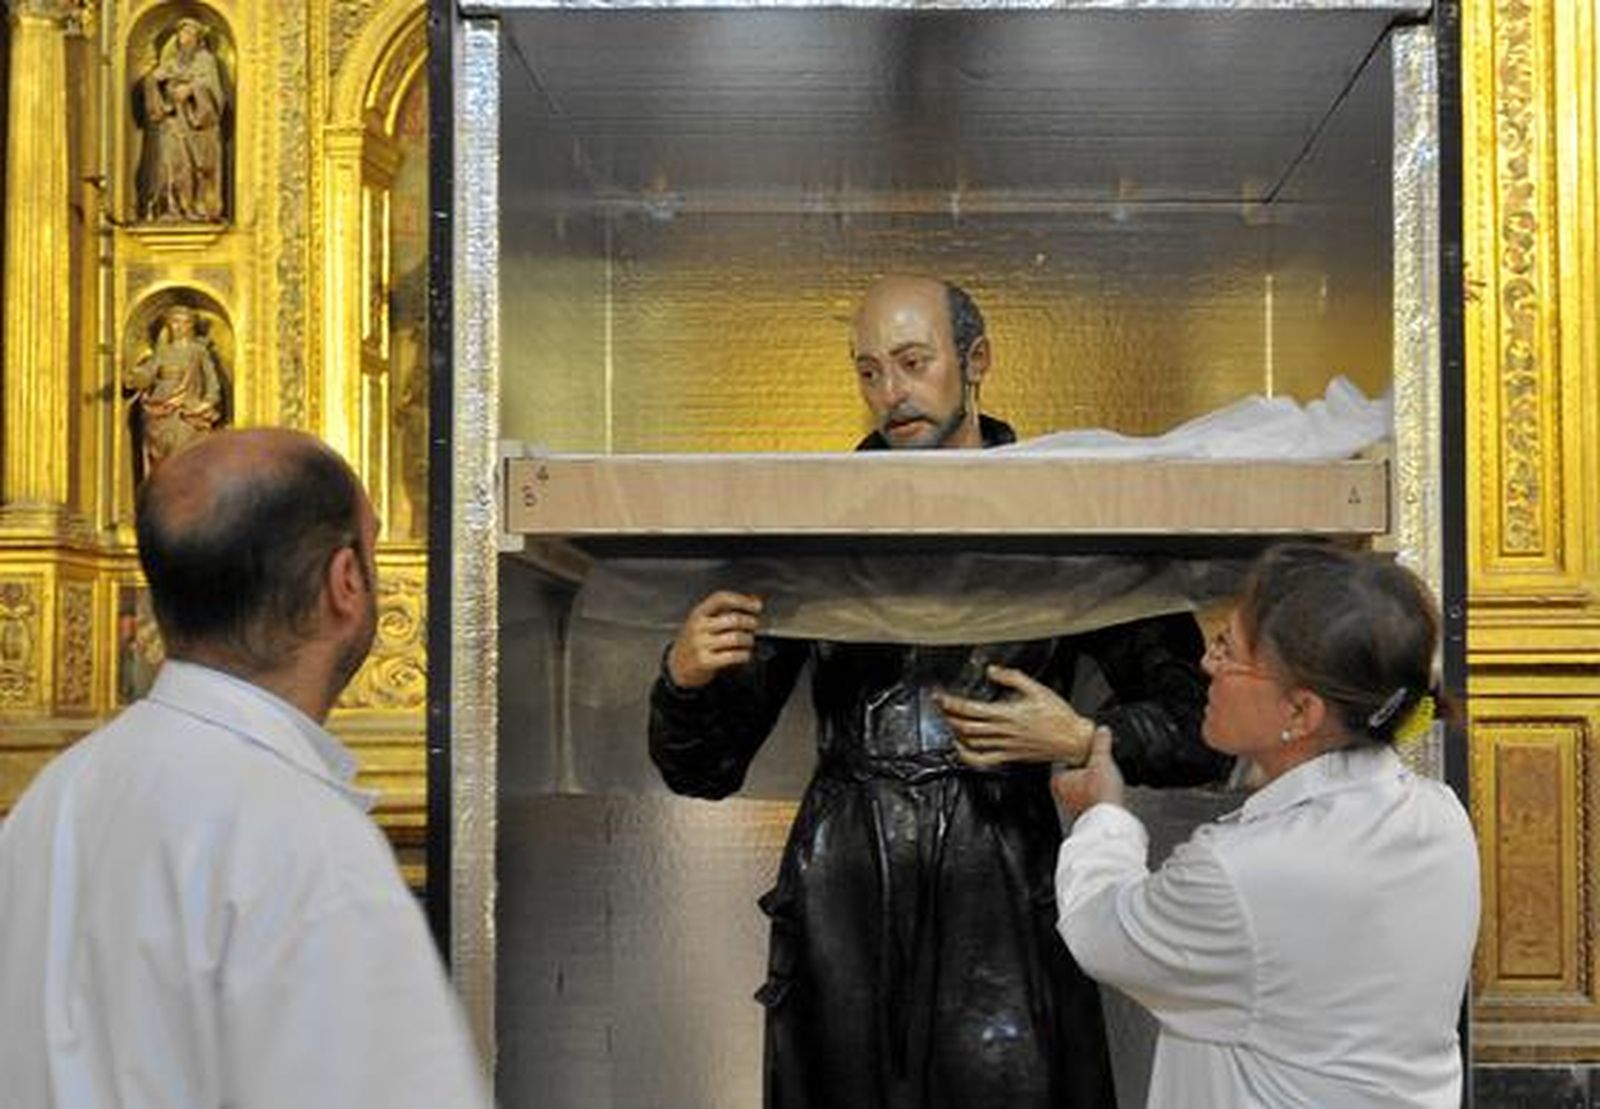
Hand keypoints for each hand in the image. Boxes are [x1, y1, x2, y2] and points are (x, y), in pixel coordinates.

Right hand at [666, 591, 762, 688]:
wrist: (678, 665)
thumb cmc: (696, 641)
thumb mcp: (704, 621)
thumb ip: (726, 611)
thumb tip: (754, 602)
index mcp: (698, 613)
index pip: (721, 599)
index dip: (742, 600)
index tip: (756, 606)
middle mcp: (698, 627)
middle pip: (734, 619)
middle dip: (751, 623)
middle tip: (754, 626)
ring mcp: (700, 644)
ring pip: (736, 638)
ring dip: (749, 640)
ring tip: (748, 642)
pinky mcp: (705, 661)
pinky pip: (734, 655)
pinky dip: (744, 655)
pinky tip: (744, 654)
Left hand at [936, 664, 1095, 769]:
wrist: (1073, 740)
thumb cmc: (1059, 716)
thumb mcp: (1037, 689)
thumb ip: (1012, 678)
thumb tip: (992, 670)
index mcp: (1009, 713)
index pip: (971, 709)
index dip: (952, 703)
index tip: (940, 696)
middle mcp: (1004, 731)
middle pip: (967, 725)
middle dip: (949, 715)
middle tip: (939, 705)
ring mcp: (1006, 746)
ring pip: (972, 741)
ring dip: (956, 731)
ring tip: (948, 720)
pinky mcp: (1009, 756)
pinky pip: (983, 759)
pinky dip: (967, 755)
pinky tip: (960, 747)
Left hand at [1051, 726, 1125, 818]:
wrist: (1110, 822)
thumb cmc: (1100, 795)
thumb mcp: (1101, 761)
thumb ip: (1101, 743)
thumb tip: (1102, 731)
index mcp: (1058, 780)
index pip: (1067, 760)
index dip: (1080, 754)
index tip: (1091, 753)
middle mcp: (1062, 794)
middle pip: (1077, 773)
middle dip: (1090, 769)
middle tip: (1102, 768)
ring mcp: (1073, 805)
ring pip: (1085, 787)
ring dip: (1096, 783)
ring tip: (1107, 782)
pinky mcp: (1086, 814)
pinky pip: (1093, 799)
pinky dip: (1100, 795)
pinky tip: (1109, 794)